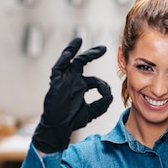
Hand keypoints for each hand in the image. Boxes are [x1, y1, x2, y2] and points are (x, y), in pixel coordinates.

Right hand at [32, 38, 112, 152]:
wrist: (58, 127)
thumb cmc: (72, 120)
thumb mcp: (91, 112)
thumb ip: (102, 104)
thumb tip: (111, 96)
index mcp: (80, 87)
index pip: (95, 81)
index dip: (103, 86)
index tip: (107, 93)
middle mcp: (72, 81)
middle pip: (82, 63)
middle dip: (92, 54)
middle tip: (103, 48)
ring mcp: (64, 80)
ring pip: (72, 61)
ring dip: (78, 50)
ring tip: (82, 40)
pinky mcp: (56, 81)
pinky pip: (60, 66)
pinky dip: (65, 56)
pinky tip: (72, 48)